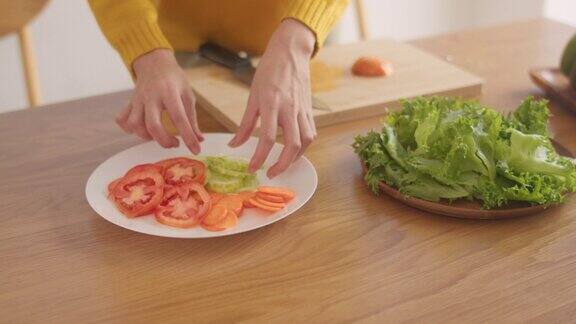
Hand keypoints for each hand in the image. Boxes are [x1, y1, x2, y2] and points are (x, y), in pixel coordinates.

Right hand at [117, 49, 203, 153]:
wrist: (154, 62)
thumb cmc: (174, 79)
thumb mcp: (188, 95)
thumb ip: (192, 119)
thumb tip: (199, 140)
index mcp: (169, 92)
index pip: (180, 118)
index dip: (188, 137)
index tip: (196, 149)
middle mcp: (151, 96)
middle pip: (152, 125)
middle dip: (164, 140)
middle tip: (175, 143)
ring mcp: (138, 100)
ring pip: (135, 124)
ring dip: (146, 136)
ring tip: (159, 135)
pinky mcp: (129, 103)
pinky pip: (122, 120)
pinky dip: (129, 129)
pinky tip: (141, 129)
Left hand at [229, 19, 316, 177]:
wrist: (290, 53)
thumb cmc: (269, 72)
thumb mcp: (252, 96)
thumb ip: (245, 124)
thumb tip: (234, 145)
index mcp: (272, 103)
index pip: (267, 137)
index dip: (259, 157)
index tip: (252, 168)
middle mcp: (290, 108)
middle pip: (292, 144)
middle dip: (282, 164)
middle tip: (270, 174)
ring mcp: (302, 110)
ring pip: (306, 141)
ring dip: (295, 158)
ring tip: (283, 165)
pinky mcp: (310, 110)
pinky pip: (311, 133)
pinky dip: (304, 147)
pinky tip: (294, 151)